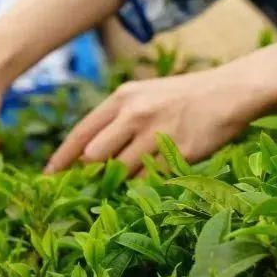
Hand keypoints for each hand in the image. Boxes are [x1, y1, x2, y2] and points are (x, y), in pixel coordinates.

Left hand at [45, 67, 268, 175]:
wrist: (228, 92)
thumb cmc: (181, 98)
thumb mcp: (143, 97)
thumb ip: (115, 120)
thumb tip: (86, 155)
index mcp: (121, 98)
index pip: (81, 132)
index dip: (62, 157)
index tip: (48, 176)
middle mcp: (134, 114)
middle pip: (94, 157)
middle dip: (94, 173)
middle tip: (99, 181)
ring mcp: (155, 133)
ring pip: (121, 171)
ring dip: (122, 180)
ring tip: (133, 176)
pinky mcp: (177, 151)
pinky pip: (149, 179)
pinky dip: (146, 184)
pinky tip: (155, 176)